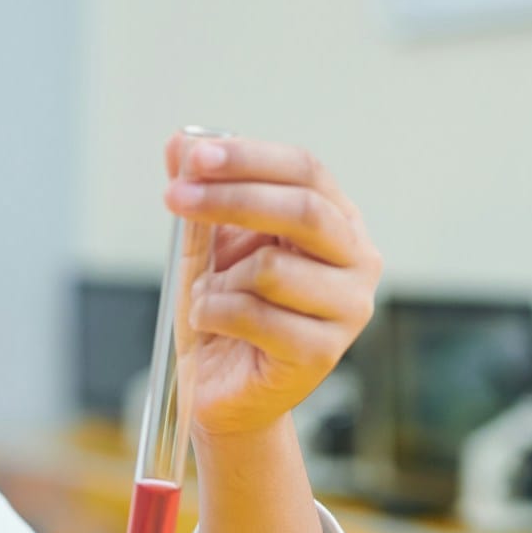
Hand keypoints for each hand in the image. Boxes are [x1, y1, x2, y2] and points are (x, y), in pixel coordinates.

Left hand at [162, 133, 381, 438]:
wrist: (221, 392)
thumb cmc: (223, 315)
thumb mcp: (204, 248)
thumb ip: (200, 196)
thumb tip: (178, 140)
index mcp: (337, 221)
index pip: (306, 170)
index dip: (249, 158)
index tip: (194, 157)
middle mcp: (357, 260)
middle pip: (302, 209)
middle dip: (230, 198)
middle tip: (175, 198)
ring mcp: (349, 308)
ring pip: (274, 269)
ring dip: (219, 279)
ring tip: (208, 295)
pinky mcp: (323, 353)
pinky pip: (258, 316)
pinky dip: (217, 313)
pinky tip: (211, 323)